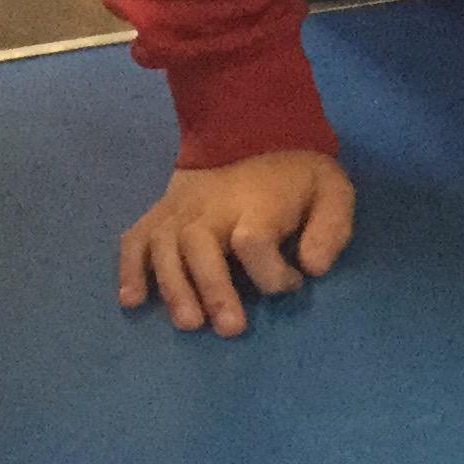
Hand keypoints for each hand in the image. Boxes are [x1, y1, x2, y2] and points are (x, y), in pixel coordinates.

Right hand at [117, 150, 354, 335]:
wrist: (250, 134)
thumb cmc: (296, 179)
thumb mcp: (333, 192)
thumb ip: (331, 229)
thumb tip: (313, 268)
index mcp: (255, 203)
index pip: (253, 240)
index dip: (272, 271)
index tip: (294, 282)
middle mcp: (210, 208)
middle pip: (199, 245)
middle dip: (213, 288)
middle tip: (231, 328)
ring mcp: (178, 210)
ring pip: (164, 246)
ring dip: (172, 287)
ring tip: (188, 323)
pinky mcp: (159, 214)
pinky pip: (135, 239)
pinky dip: (130, 269)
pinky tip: (132, 301)